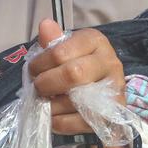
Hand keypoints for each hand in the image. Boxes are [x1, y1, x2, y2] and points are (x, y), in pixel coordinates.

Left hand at [27, 19, 124, 134]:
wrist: (103, 96)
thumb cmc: (79, 67)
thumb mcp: (66, 51)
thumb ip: (53, 41)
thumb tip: (45, 25)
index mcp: (95, 41)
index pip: (60, 52)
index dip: (40, 64)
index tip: (33, 70)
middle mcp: (110, 62)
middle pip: (72, 74)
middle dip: (46, 84)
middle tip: (38, 88)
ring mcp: (114, 89)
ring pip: (74, 101)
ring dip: (51, 106)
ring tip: (47, 103)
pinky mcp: (112, 115)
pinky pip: (78, 122)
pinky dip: (59, 123)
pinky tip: (55, 117)